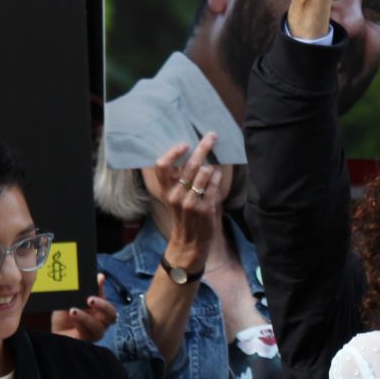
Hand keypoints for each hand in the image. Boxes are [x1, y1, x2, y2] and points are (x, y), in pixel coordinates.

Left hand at [51, 273, 118, 342]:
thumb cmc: (66, 316)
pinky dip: (79, 324)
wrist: (56, 332)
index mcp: (100, 309)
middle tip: (90, 300)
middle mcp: (101, 321)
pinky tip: (72, 318)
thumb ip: (83, 291)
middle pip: (112, 315)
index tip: (99, 279)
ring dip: (86, 318)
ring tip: (73, 311)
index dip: (103, 290)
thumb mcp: (71, 300)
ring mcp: (95, 332)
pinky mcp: (87, 341)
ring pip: (98, 327)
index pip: (106, 298)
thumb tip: (98, 277)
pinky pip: (87, 333)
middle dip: (103, 306)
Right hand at [151, 133, 228, 273]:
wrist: (190, 242)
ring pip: (205, 172)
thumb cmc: (183, 216)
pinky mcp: (205, 208)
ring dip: (212, 168)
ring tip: (211, 170)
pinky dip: (217, 177)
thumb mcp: (174, 198)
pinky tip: (217, 176)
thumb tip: (190, 153)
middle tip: (212, 136)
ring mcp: (191, 202)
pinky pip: (215, 185)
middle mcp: (176, 195)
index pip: (162, 166)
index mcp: (166, 191)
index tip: (184, 144)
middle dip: (203, 147)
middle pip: (189, 164)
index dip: (172, 152)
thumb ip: (178, 179)